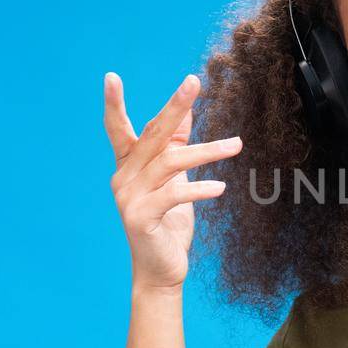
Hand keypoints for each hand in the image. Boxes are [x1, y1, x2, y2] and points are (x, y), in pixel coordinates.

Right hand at [103, 72, 242, 290]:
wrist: (161, 271)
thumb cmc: (168, 223)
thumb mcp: (174, 180)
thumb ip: (175, 146)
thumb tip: (185, 111)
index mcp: (128, 167)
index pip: (118, 129)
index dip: (113, 103)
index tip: (110, 76)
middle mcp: (123, 178)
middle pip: (151, 135)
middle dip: (173, 106)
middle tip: (193, 82)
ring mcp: (128, 198)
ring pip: (170, 163)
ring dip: (207, 152)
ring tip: (236, 145)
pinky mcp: (140, 217)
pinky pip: (174, 195)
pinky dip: (199, 189)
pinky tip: (220, 187)